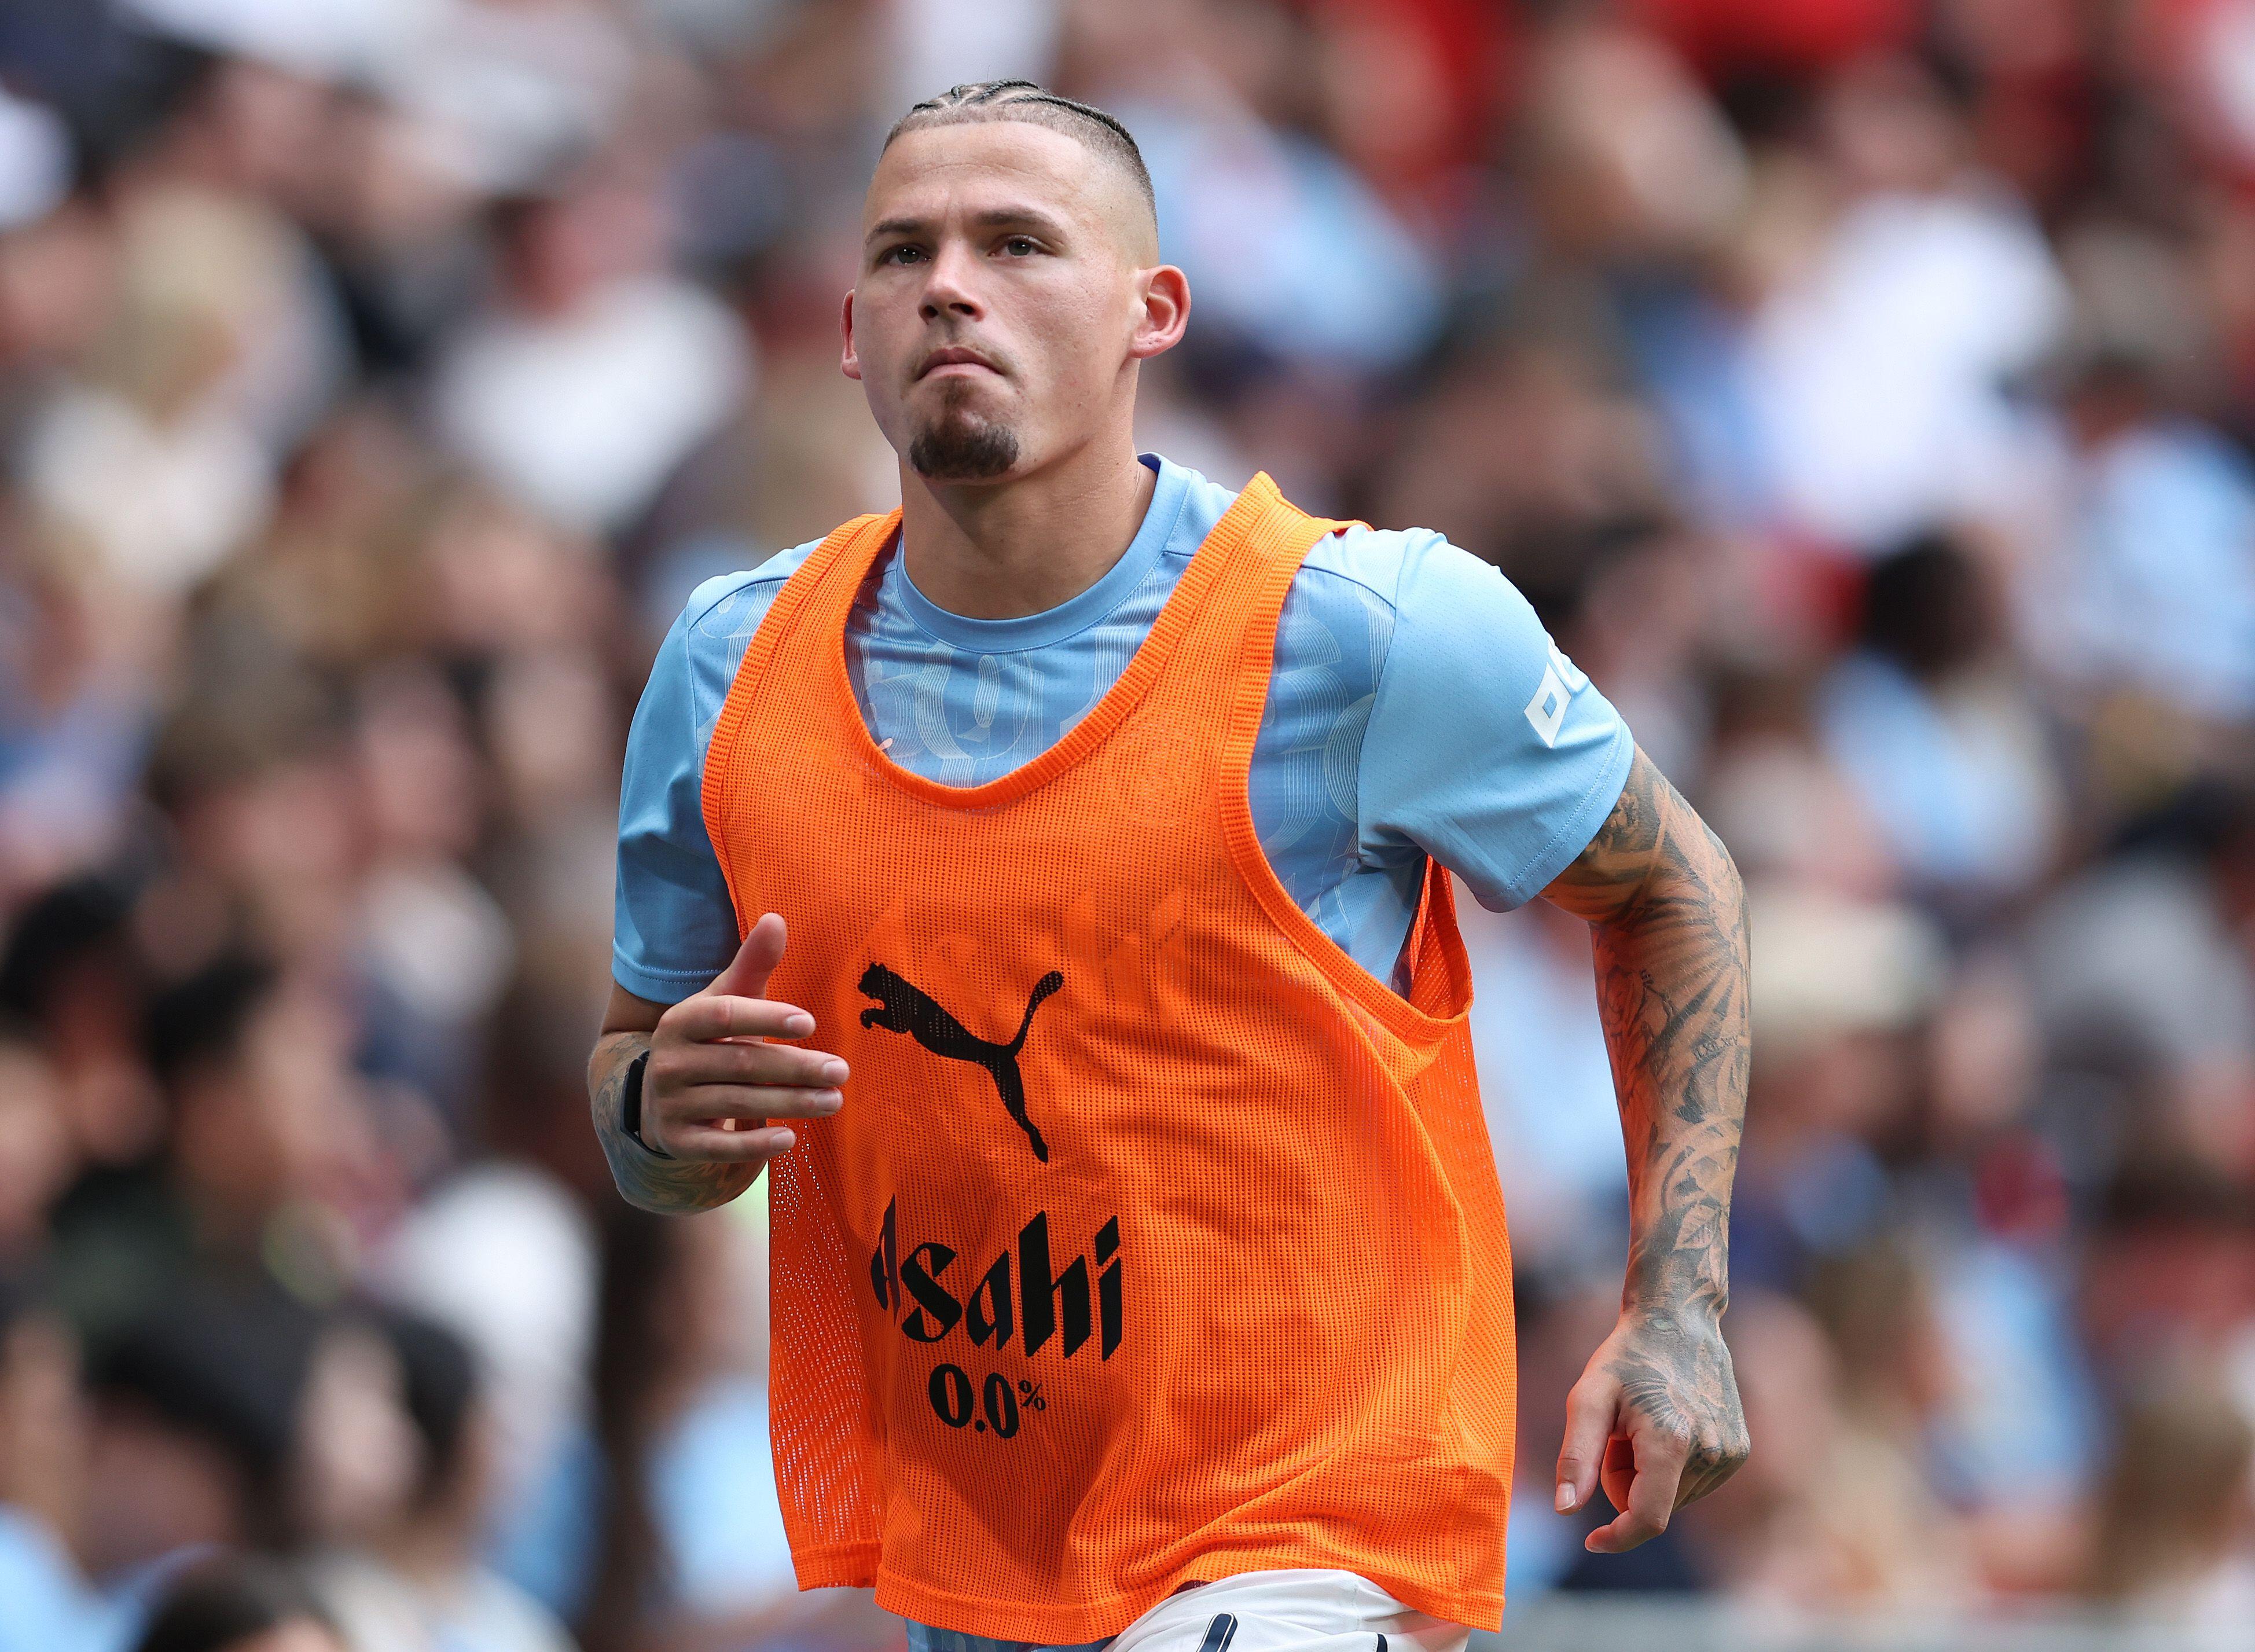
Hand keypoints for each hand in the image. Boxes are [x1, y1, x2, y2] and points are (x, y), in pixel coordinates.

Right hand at [642, 912, 845, 1161]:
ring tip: (834, 1101)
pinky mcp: (678, 1141)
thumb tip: (776, 918)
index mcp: (681, 1021)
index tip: (809, 1023)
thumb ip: (752, 964)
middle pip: (742, 1063)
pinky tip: (791, 1139)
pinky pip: (720, 1147)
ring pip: (738, 1104)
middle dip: (796, 1068)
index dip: (766, 1018)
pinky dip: (756, 1145)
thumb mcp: (725, 1000)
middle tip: (841, 1071)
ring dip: (790, 1103)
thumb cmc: (709, 1040)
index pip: (725, 1016)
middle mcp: (669, 1062)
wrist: (660, 1098)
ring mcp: (670, 1104)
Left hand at [1555, 1306, 1748, 1551]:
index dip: (1617, 1536)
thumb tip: (1565, 1510)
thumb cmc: (1625, 1359)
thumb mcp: (1588, 1398)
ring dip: (1649, 1475)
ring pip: (1672, 1499)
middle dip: (1626, 1483)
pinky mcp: (1739, 1451)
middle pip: (1653, 1506)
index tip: (1591, 1540)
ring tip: (1644, 1424)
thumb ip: (1576, 1457)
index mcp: (1671, 1442)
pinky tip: (1669, 1425)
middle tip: (1619, 1433)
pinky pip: (1692, 1485)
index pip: (1647, 1519)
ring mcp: (1730, 1454)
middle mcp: (1710, 1453)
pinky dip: (1672, 1468)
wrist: (1679, 1322)